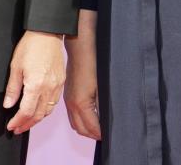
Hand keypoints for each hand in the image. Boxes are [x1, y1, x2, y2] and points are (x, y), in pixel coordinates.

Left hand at [3, 30, 65, 133]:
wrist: (47, 33)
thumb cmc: (30, 46)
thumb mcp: (15, 66)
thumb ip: (12, 88)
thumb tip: (8, 105)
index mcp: (35, 85)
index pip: (26, 111)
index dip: (18, 121)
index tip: (11, 126)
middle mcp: (48, 88)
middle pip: (38, 115)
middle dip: (27, 124)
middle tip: (17, 129)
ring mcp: (57, 86)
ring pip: (47, 111)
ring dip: (36, 120)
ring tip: (26, 123)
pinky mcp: (61, 82)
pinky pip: (54, 103)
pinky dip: (45, 110)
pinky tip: (38, 111)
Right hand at [64, 9, 101, 139]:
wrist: (81, 46)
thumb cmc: (93, 62)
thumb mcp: (103, 86)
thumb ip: (104, 106)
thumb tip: (108, 119)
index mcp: (81, 103)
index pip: (92, 128)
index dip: (102, 134)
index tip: (111, 134)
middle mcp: (72, 104)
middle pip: (81, 129)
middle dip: (94, 134)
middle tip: (106, 133)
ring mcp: (68, 99)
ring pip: (75, 123)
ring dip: (87, 127)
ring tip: (100, 126)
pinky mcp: (68, 93)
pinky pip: (73, 114)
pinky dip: (81, 119)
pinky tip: (92, 114)